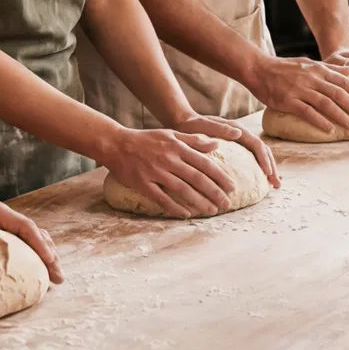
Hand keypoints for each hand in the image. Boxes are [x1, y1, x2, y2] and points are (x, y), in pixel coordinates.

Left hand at [0, 187, 61, 284]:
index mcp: (0, 213)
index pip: (26, 228)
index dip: (39, 244)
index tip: (50, 260)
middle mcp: (7, 220)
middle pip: (36, 236)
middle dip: (50, 255)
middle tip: (60, 277)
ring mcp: (5, 228)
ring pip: (32, 241)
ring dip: (46, 257)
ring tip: (55, 277)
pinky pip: (21, 247)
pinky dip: (33, 258)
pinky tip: (35, 273)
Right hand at [98, 126, 238, 216]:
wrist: (116, 143)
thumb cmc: (146, 139)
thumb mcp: (171, 134)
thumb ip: (194, 140)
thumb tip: (217, 145)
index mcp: (177, 147)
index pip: (204, 163)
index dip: (219, 176)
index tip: (232, 187)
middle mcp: (169, 160)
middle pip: (196, 178)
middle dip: (214, 192)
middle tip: (227, 204)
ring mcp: (156, 172)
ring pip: (182, 190)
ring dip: (199, 202)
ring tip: (212, 211)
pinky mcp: (143, 183)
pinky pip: (161, 198)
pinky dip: (175, 207)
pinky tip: (186, 214)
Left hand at [173, 113, 279, 187]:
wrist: (184, 122)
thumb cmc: (193, 126)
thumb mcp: (204, 126)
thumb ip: (221, 130)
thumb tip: (239, 133)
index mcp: (236, 129)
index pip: (256, 144)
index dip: (264, 159)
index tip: (268, 174)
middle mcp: (241, 134)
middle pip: (262, 150)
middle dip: (271, 167)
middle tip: (277, 184)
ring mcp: (239, 140)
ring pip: (259, 155)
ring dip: (268, 169)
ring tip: (273, 184)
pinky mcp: (235, 147)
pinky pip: (251, 157)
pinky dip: (259, 168)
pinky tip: (260, 179)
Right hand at [249, 53, 348, 132]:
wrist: (258, 68)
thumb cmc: (285, 68)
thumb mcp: (310, 63)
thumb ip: (331, 67)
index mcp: (318, 69)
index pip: (344, 81)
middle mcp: (311, 78)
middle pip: (338, 93)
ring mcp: (299, 89)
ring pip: (325, 103)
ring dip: (341, 115)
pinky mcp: (287, 100)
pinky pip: (307, 112)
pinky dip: (319, 120)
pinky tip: (329, 129)